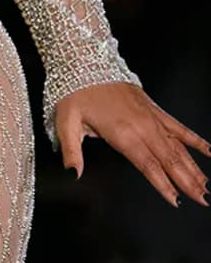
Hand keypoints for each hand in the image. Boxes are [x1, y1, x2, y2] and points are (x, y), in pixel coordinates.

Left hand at [54, 81, 208, 206]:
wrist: (86, 62)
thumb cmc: (74, 92)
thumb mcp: (65, 122)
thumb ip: (71, 151)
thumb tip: (72, 174)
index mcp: (122, 133)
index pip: (148, 165)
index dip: (163, 184)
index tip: (175, 200)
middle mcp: (142, 127)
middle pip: (169, 160)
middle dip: (187, 182)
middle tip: (202, 200)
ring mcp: (151, 118)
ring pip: (178, 147)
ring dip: (193, 167)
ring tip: (206, 185)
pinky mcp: (155, 109)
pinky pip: (179, 127)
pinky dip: (195, 140)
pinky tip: (210, 151)